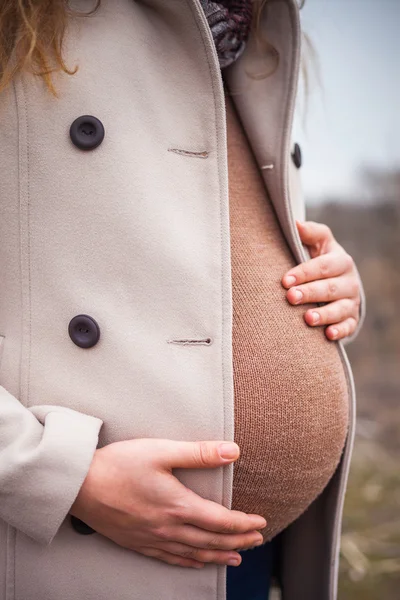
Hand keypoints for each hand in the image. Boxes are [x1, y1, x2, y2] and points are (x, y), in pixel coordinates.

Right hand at [70, 438, 265, 568]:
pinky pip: (171, 559)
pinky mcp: (138, 543)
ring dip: (219, 555)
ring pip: (194, 554)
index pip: (221, 521)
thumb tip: (232, 451)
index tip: (261, 522)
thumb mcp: (161, 451)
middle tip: (257, 540)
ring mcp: (153, 539)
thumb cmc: (120, 464)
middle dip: (238, 541)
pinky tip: (197, 561)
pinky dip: (191, 562)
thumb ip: (198, 453)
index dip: (244, 524)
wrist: (80, 485)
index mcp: (178, 506)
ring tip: (236, 557)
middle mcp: (169, 528)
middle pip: (212, 541)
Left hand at [281, 220, 360, 340]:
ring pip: (339, 309)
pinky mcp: (351, 319)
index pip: (322, 266)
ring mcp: (351, 301)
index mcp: (340, 261)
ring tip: (307, 318)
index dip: (304, 273)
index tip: (285, 280)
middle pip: (329, 288)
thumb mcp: (318, 244)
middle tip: (290, 297)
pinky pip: (348, 326)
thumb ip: (310, 233)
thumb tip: (295, 223)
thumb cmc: (321, 259)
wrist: (338, 280)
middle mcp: (349, 281)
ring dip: (324, 314)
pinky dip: (339, 331)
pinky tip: (328, 334)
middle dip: (310, 293)